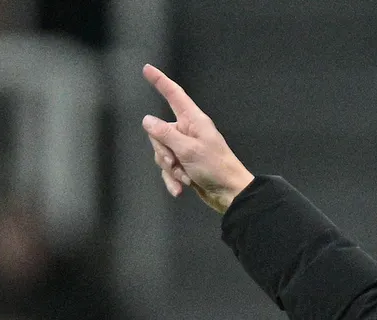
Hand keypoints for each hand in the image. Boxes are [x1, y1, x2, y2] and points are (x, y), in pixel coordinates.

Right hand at [141, 64, 255, 213]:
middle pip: (159, 132)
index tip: (147, 69)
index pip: (173, 95)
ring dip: (170, 169)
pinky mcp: (185, 164)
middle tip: (175, 163)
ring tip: (184, 177)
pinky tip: (180, 189)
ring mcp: (185, 148)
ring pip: (162, 153)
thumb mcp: (187, 149)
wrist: (230, 193)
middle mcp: (188, 131)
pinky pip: (168, 169)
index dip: (160, 81)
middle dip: (163, 152)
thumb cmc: (215, 167)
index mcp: (193, 120)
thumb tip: (147, 120)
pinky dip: (172, 180)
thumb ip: (165, 134)